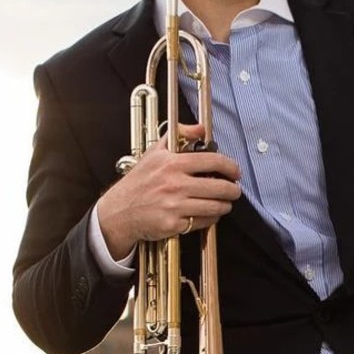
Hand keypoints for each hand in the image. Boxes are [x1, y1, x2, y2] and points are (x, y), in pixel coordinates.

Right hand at [95, 123, 241, 257]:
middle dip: (233, 190)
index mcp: (172, 164)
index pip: (213, 161)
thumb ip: (179, 135)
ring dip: (225, 205)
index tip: (235, 171)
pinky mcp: (174, 224)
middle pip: (219, 187)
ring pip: (215, 207)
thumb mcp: (154, 152)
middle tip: (234, 190)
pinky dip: (211, 219)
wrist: (118, 211)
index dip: (230, 166)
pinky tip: (209, 214)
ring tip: (225, 203)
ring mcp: (174, 206)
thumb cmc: (138, 182)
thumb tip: (200, 128)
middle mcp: (175, 184)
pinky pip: (203, 222)